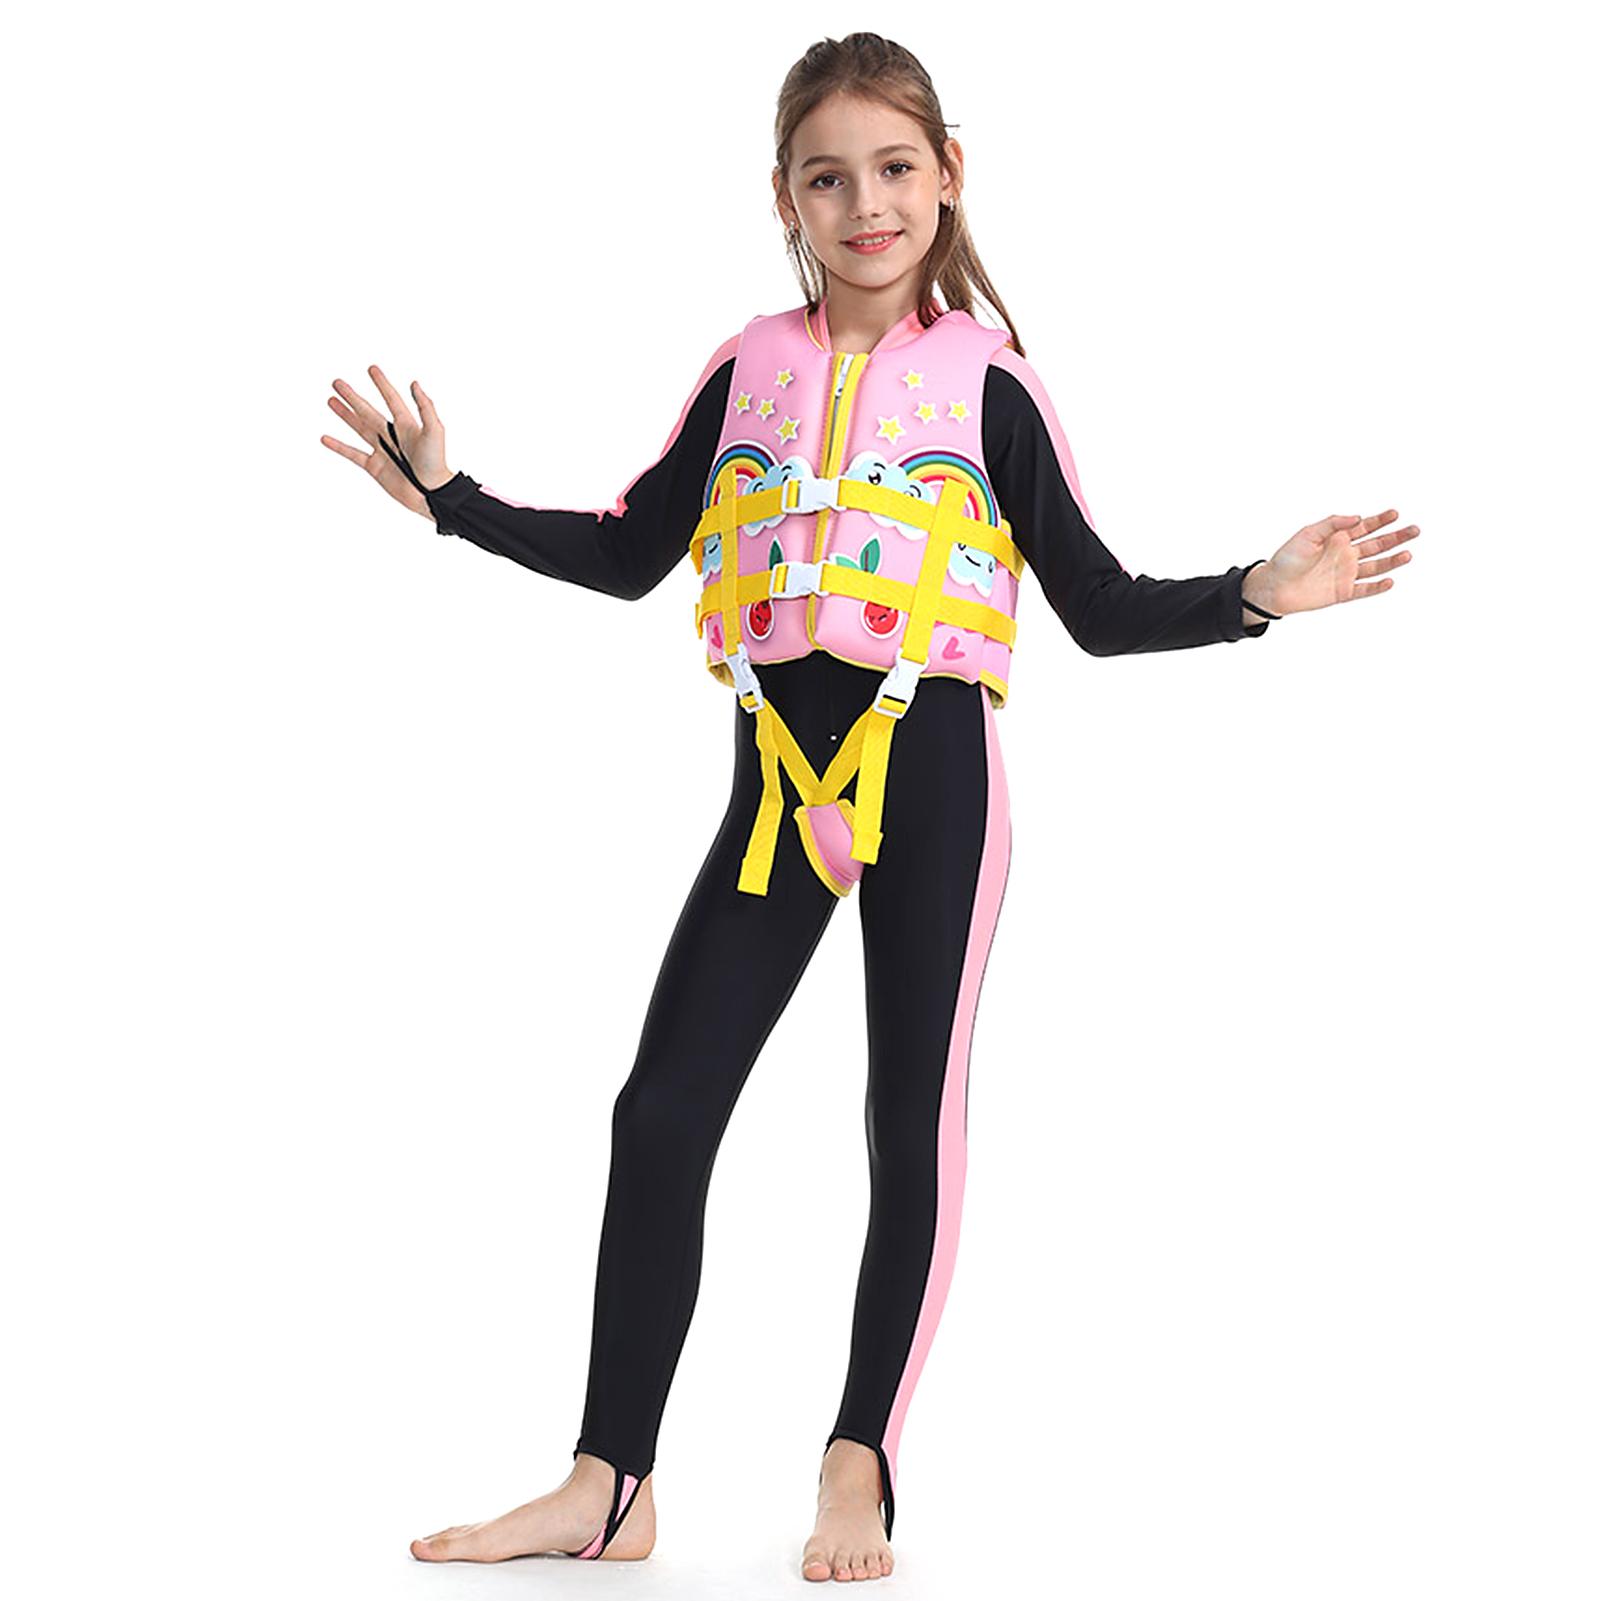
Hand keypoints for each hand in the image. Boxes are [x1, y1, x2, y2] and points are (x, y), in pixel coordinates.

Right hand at [320, 364, 451, 516]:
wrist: (431, 493)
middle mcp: (392, 435)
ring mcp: (382, 450)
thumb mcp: (435, 430)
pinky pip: (353, 454)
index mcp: (406, 425)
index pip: (391, 399)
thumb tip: (414, 384)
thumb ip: (425, 407)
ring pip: (358, 428)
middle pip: (368, 411)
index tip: (371, 368)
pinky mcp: (374, 467)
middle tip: (338, 383)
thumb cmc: (436, 463)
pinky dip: (338, 447)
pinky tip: (325, 438)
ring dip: (344, 414)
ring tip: (331, 401)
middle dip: (353, 397)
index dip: (381, 384)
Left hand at [1250, 509, 1419, 616]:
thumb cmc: (1286, 558)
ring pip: (1376, 566)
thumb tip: (1358, 517)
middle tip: (1415, 530)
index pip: (1365, 527)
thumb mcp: (1308, 534)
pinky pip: (1365, 589)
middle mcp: (1345, 555)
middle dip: (1396, 537)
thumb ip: (1333, 523)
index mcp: (1337, 538)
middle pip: (1377, 544)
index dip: (1381, 520)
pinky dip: (1378, 586)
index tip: (1396, 514)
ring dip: (1392, 560)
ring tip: (1408, 554)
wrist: (1274, 587)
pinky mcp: (1342, 592)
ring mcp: (1345, 574)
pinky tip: (1390, 581)